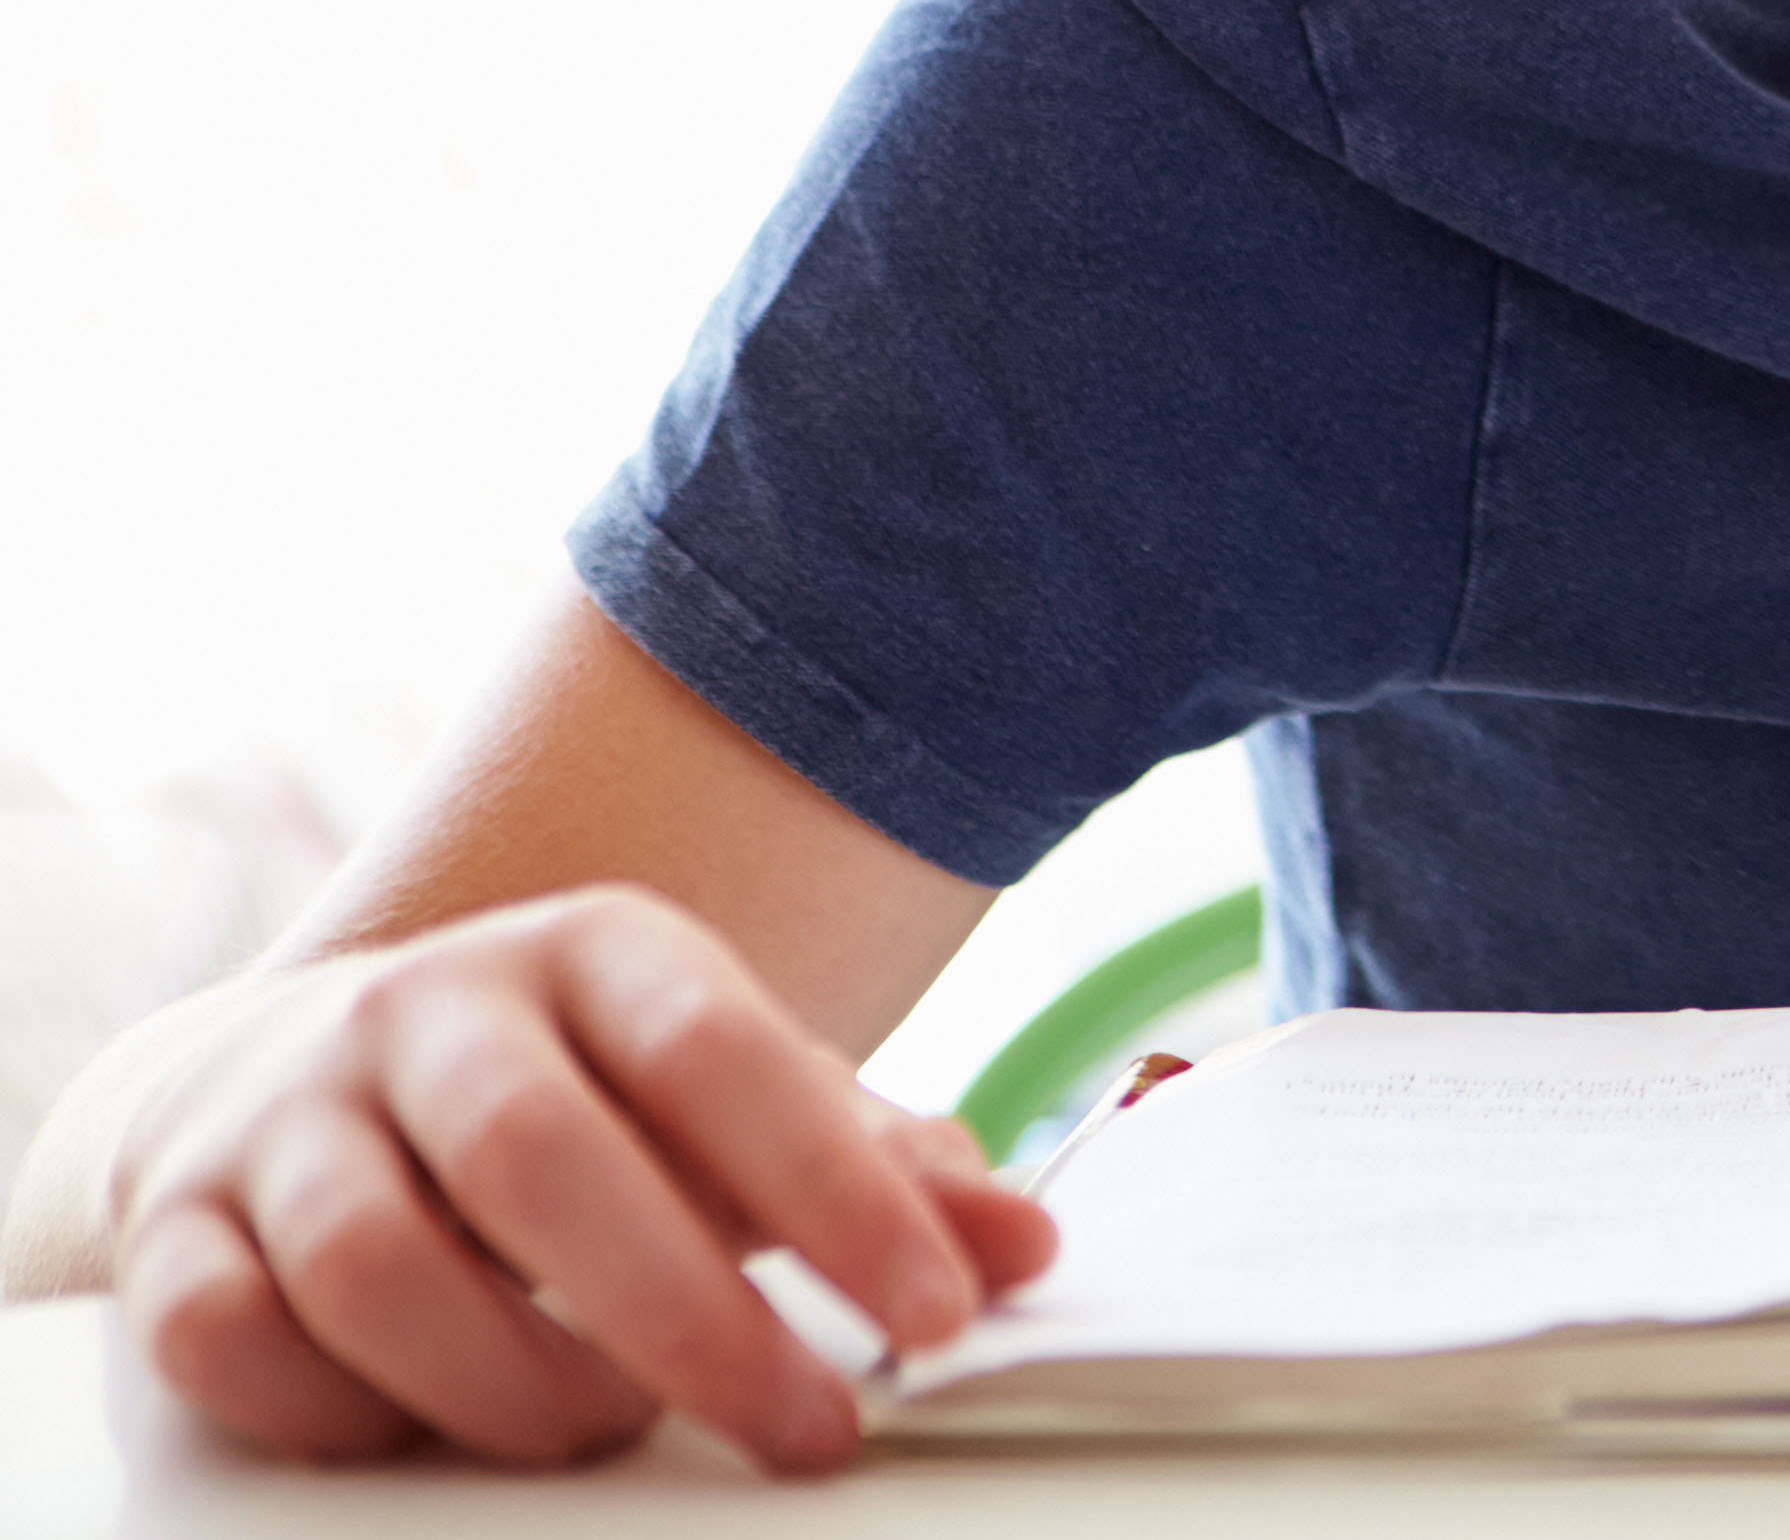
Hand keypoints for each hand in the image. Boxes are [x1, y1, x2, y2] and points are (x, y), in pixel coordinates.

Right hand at [100, 883, 1055, 1471]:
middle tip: (808, 1425)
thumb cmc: (577, 1098)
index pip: (723, 1056)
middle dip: (691, 1317)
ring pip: (378, 1265)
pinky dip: (340, 1415)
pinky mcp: (173, 1227)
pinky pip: (232, 1340)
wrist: (306, 1070)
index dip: (838, 1190)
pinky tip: (430, 1432)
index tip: (944, 1313)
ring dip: (515, 1384)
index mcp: (594, 951)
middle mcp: (430, 1011)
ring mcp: (286, 1116)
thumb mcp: (731, 1099)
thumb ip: (874, 1169)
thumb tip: (1022, 1249)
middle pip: (543, 1158)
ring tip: (609, 1432)